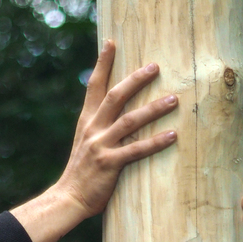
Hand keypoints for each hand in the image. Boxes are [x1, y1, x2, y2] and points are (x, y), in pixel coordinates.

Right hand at [11, 41, 177, 241]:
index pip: (94, 86)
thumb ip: (100, 131)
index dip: (102, 63)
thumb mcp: (86, 146)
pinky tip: (173, 136)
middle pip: (115, 95)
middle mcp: (92, 129)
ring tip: (174, 100)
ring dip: (154, 108)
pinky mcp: (110, 164)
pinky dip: (155, 142)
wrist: (67, 199)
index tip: (112, 42)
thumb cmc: (81, 176)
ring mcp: (101, 146)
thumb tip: (117, 119)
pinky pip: (136, 150)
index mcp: (86, 122)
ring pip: (130, 120)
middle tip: (156, 66)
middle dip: (136, 79)